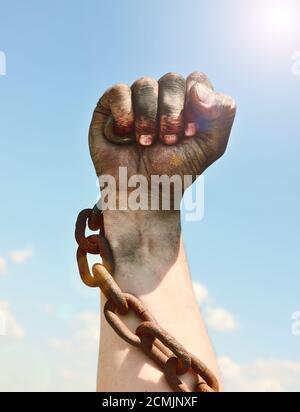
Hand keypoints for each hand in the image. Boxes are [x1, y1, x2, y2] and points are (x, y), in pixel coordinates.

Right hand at [89, 72, 235, 187]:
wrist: (141, 194)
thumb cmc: (174, 172)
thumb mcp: (211, 147)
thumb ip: (223, 113)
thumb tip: (197, 88)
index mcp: (188, 104)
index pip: (196, 80)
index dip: (195, 104)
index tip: (191, 133)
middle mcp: (162, 99)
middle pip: (172, 80)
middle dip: (172, 115)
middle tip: (168, 142)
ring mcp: (136, 101)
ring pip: (145, 84)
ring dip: (147, 119)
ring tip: (145, 144)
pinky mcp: (110, 107)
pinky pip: (118, 91)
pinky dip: (124, 114)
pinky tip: (125, 135)